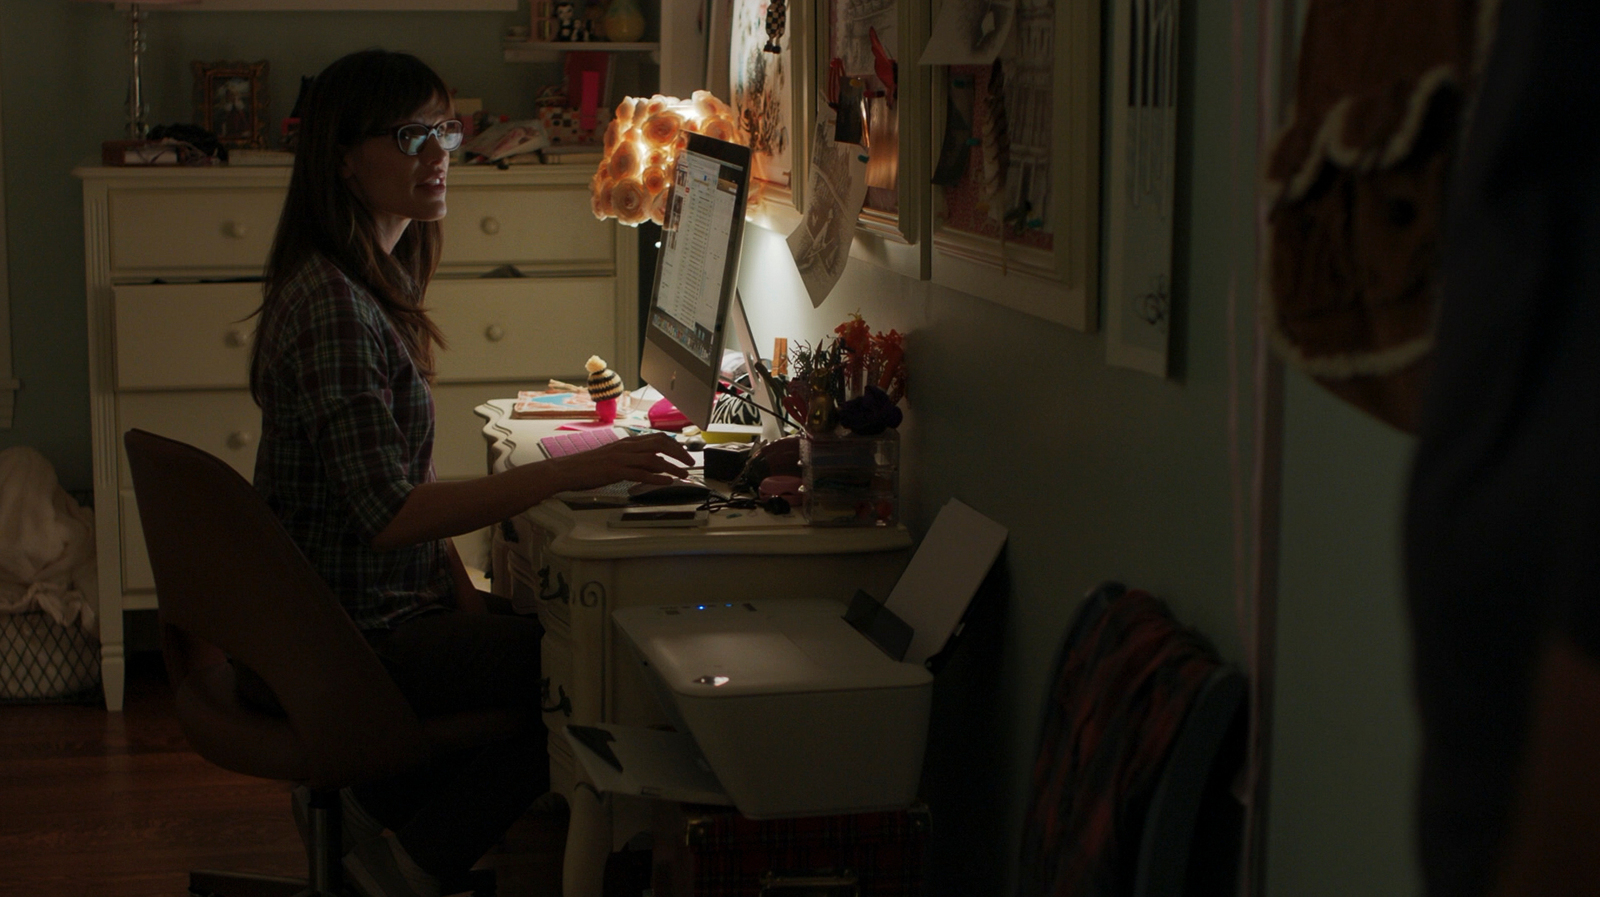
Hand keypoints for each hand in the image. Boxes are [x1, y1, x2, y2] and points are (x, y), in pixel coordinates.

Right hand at [550, 433, 694, 490]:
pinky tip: (667, 482)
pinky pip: (641, 473)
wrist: (566, 470)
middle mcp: (625, 447)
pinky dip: (657, 478)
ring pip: (653, 459)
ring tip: (683, 475)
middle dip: (678, 453)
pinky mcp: (615, 471)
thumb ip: (630, 456)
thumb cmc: (587, 465)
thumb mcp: (612, 455)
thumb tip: (650, 461)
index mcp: (626, 442)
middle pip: (659, 444)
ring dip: (672, 467)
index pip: (656, 437)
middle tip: (689, 463)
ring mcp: (621, 458)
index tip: (685, 452)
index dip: (674, 444)